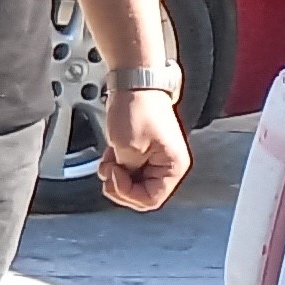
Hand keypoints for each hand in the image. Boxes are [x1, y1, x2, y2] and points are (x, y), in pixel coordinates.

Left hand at [100, 86, 190, 210]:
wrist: (134, 85)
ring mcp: (155, 159)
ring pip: (132, 183)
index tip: (115, 175)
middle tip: (110, 170)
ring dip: (116, 176)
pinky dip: (116, 166)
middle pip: (141, 194)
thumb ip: (128, 173)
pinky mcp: (143, 152)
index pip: (151, 200)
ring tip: (110, 159)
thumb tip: (124, 182)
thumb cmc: (137, 109)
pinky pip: (128, 170)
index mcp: (174, 166)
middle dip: (120, 185)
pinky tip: (111, 154)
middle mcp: (168, 165)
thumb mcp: (128, 148)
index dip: (128, 193)